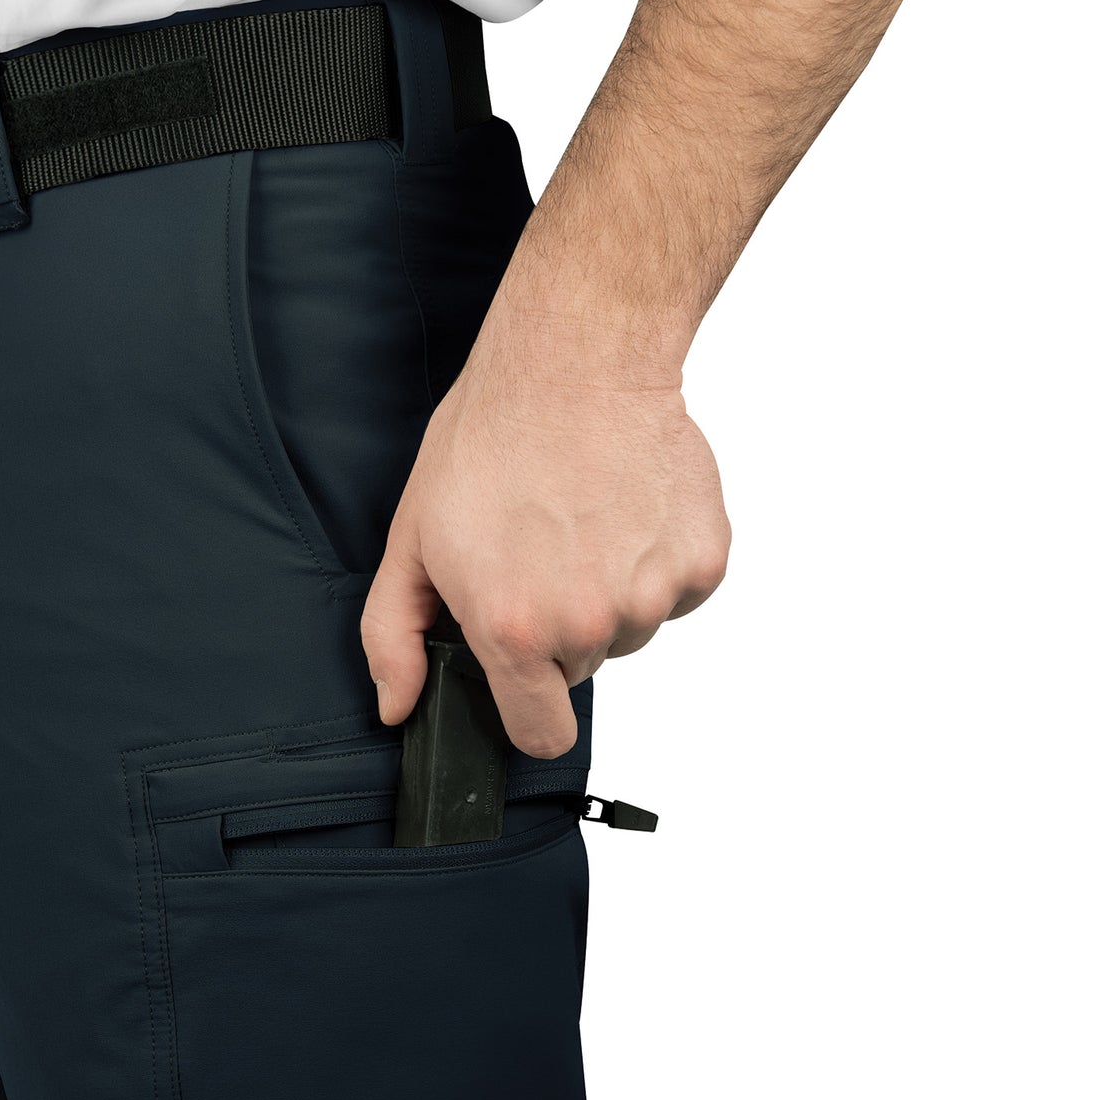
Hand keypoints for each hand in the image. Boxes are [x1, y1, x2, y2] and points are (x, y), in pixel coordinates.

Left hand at [361, 335, 729, 757]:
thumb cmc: (487, 443)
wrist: (573, 363)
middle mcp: (591, 625)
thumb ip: (394, 636)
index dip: (526, 705)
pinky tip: (622, 507)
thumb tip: (398, 706)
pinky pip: (677, 590)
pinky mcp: (704, 560)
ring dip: (608, 590)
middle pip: (581, 670)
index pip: (540, 735)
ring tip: (579, 519)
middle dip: (558, 628)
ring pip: (630, 627)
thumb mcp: (411, 540)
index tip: (520, 669)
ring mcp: (655, 594)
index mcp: (518, 632)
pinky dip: (655, 560)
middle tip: (537, 551)